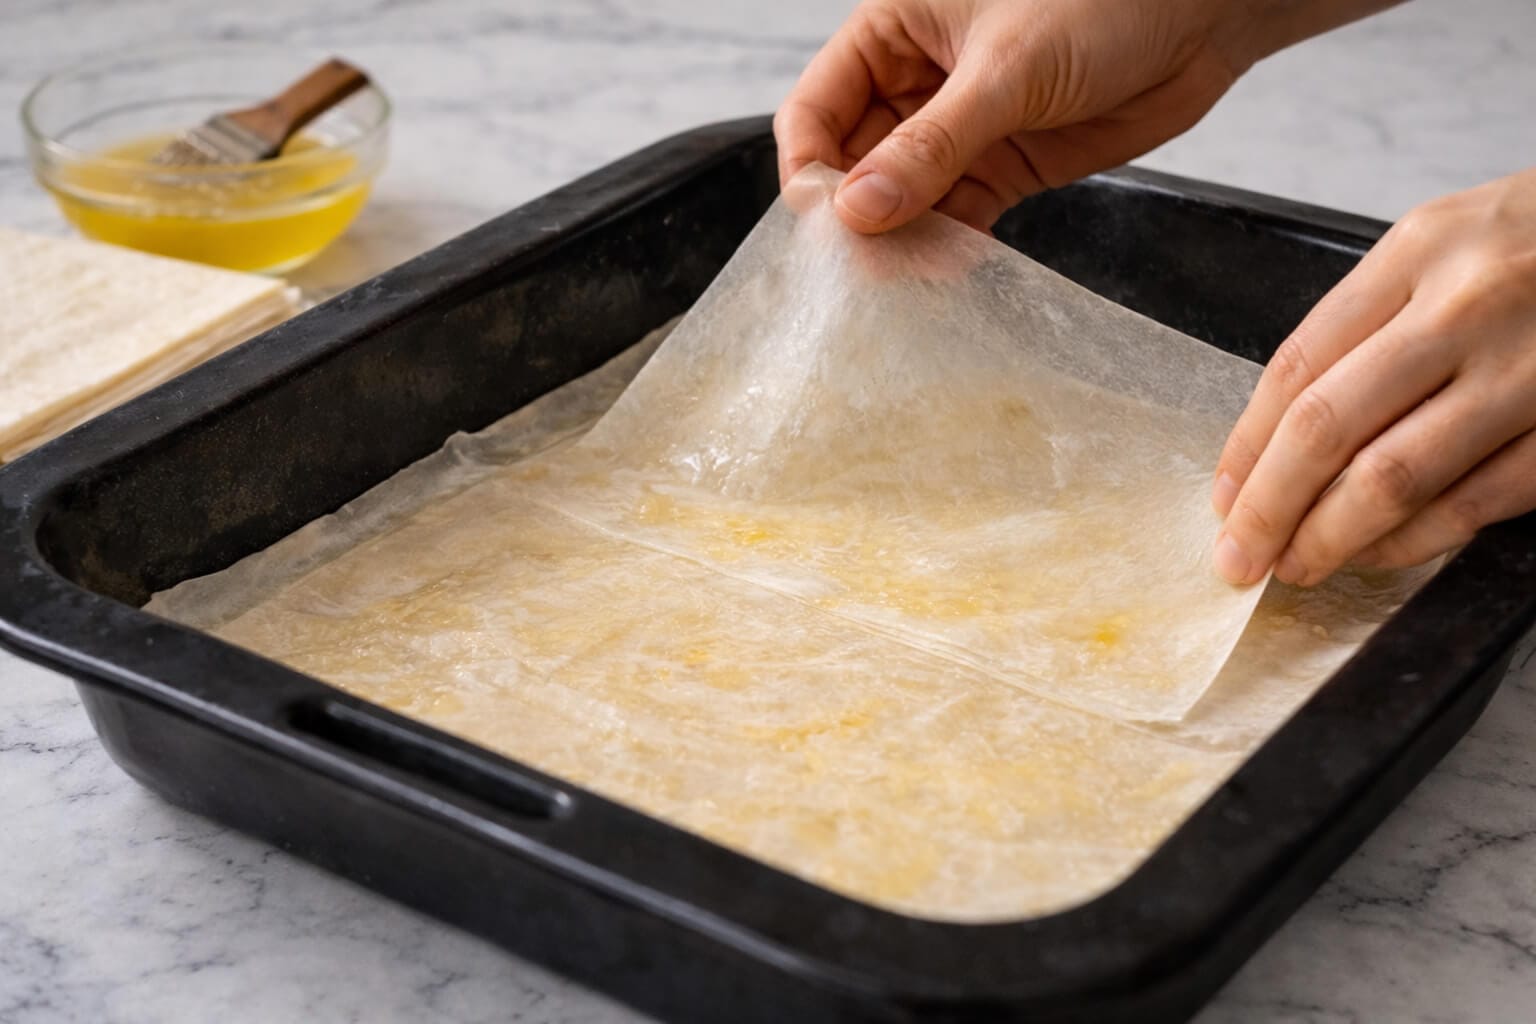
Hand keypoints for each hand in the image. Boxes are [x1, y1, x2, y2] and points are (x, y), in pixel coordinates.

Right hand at [774, 0, 1389, 234]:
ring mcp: (959, 128)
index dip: (811, 169)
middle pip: (854, 163)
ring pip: (903, 198)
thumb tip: (858, 212)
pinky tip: (943, 276)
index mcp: (892, 31)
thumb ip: (931, 145)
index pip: (816, 110)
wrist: (1205, 14)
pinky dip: (947, 248)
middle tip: (859, 273)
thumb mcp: (1006, 69)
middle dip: (855, 217)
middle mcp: (916, 82)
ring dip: (900, 242)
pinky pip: (956, 216)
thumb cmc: (1105, 0)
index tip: (821, 226)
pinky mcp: (1004, 165)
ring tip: (900, 286)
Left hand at [1212, 167, 1535, 585]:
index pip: (1298, 367)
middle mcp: (1468, 306)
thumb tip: (1275, 440)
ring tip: (1296, 565)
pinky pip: (1474, 503)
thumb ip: (1366, 325)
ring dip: (1330, 537)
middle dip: (1269, 508)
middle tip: (1239, 557)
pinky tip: (1376, 554)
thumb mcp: (1444, 244)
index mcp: (1419, 251)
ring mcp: (1528, 370)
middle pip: (1327, 428)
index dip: (1247, 449)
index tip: (1225, 500)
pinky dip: (1412, 541)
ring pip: (1394, 477)